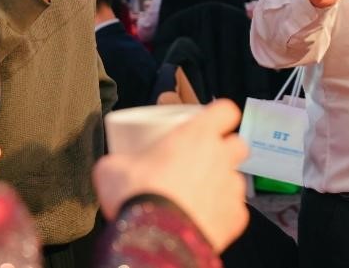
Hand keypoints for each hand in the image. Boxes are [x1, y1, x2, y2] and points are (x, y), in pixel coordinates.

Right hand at [92, 99, 249, 251]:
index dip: (219, 115)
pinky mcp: (236, 216)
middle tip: (201, 162)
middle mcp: (222, 157)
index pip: (225, 110)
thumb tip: (113, 164)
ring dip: (219, 184)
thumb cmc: (136, 195)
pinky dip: (220, 214)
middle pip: (236, 144)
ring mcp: (232, 187)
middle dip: (224, 150)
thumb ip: (119, 160)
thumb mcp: (112, 168)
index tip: (209, 122)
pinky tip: (200, 220)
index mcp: (198, 135)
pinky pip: (233, 210)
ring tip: (196, 197)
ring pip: (235, 178)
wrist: (154, 238)